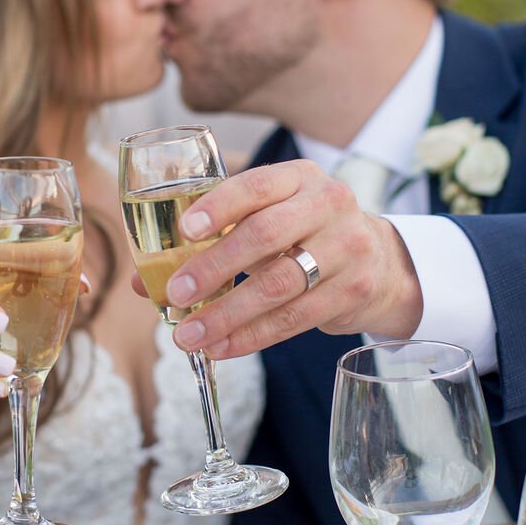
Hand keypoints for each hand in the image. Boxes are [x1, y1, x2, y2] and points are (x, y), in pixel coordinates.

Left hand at [162, 162, 423, 358]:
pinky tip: (222, 347)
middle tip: (176, 294)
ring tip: (189, 335)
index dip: (219, 207)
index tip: (184, 231)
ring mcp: (347, 247)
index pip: (256, 186)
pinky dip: (252, 337)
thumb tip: (144, 281)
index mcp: (300, 177)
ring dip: (227, 314)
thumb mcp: (270, 219)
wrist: (381, 262)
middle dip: (214, 268)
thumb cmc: (305, 235)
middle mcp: (329, 204)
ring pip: (279, 285)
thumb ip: (213, 240)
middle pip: (266, 235)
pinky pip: (295, 319)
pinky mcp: (354, 290)